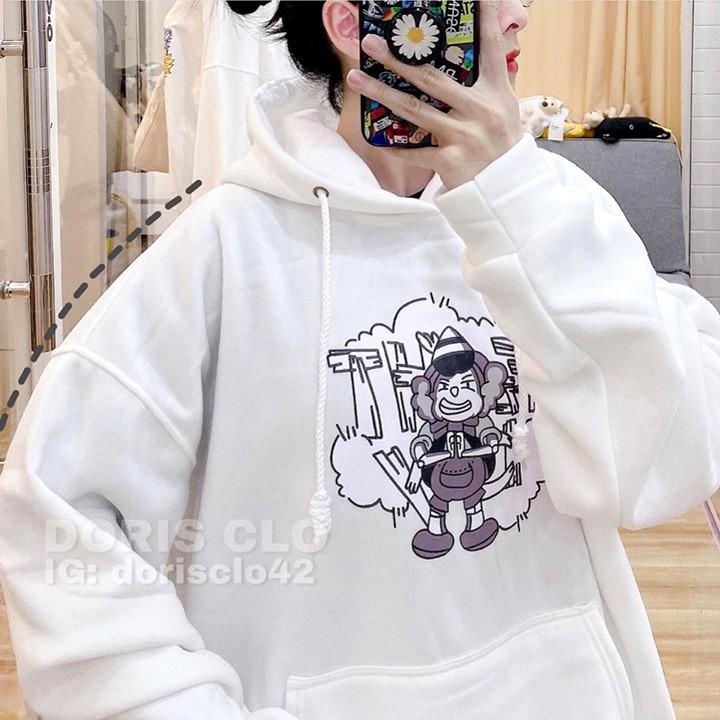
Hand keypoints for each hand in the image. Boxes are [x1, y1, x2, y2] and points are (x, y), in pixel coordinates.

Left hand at [345, 0, 523, 190]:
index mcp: (496, 91)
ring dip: (381, 93)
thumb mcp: (505, 108)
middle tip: (371, 43)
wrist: (505, 189)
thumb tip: (487, 47)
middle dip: (398, 59)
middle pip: (431, 78)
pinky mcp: (451, 162)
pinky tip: (377, 137)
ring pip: (414, 110)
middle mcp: (481, 110)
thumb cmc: (501, 144)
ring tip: (356, 78)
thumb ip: (494, 80)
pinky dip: (396, 146)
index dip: (485, 16)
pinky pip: (416, 151)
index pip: (490, 46)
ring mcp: (465, 136)